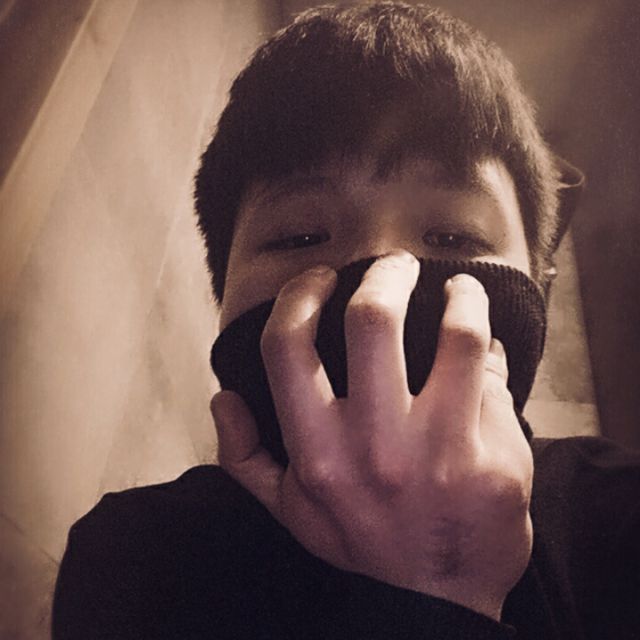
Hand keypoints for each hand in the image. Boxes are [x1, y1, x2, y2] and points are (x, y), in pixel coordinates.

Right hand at [211, 250, 532, 620]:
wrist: (436, 600)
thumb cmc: (362, 544)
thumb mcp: (288, 509)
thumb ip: (242, 454)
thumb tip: (223, 395)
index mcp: (315, 452)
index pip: (289, 345)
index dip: (301, 295)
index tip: (321, 279)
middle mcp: (373, 447)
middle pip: (373, 319)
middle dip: (384, 275)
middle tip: (395, 266)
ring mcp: (438, 452)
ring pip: (456, 336)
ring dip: (461, 297)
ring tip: (460, 288)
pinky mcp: (494, 461)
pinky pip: (495, 377)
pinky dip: (491, 347)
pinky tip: (488, 342)